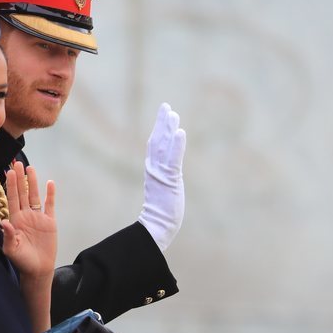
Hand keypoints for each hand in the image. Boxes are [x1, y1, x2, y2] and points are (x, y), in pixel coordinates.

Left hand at [1, 161, 56, 277]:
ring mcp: (38, 217)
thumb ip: (9, 236)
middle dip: (19, 178)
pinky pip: (49, 205)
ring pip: (34, 195)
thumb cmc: (22, 261)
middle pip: (22, 193)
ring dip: (32, 182)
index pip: (12, 198)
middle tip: (17, 163)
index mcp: (15, 220)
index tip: (8, 172)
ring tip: (30, 168)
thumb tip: (4, 222)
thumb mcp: (12, 250)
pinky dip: (50, 194)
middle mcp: (25, 215)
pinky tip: (49, 183)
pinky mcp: (50, 222)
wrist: (38, 269)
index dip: (10, 185)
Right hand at [138, 103, 185, 251]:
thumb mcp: (162, 192)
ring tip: (173, 113)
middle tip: (166, 106)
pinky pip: (173, 159)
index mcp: (152, 171)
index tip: (163, 115)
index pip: (154, 146)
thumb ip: (163, 181)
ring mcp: (160, 173)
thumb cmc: (160, 215)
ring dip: (168, 129)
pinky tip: (180, 132)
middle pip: (157, 140)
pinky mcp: (169, 180)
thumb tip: (167, 179)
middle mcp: (154, 169)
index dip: (158, 129)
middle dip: (161, 123)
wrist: (156, 227)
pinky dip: (176, 145)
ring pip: (163, 146)